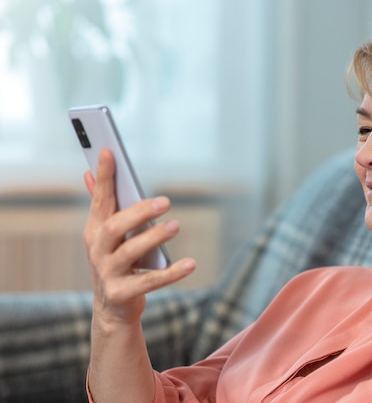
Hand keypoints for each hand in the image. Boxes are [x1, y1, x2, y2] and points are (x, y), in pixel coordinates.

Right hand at [83, 149, 195, 327]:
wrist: (112, 310)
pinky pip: (149, 282)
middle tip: (165, 201)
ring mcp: (107, 274)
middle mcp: (97, 251)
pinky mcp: (122, 294)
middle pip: (114, 226)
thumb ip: (101, 205)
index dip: (104, 177)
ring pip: (129, 252)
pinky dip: (171, 273)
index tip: (109, 152)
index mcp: (95, 232)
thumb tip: (89, 173)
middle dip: (138, 212)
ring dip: (154, 237)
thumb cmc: (115, 264)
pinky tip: (190, 263)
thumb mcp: (106, 236)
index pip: (100, 200)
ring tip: (175, 225)